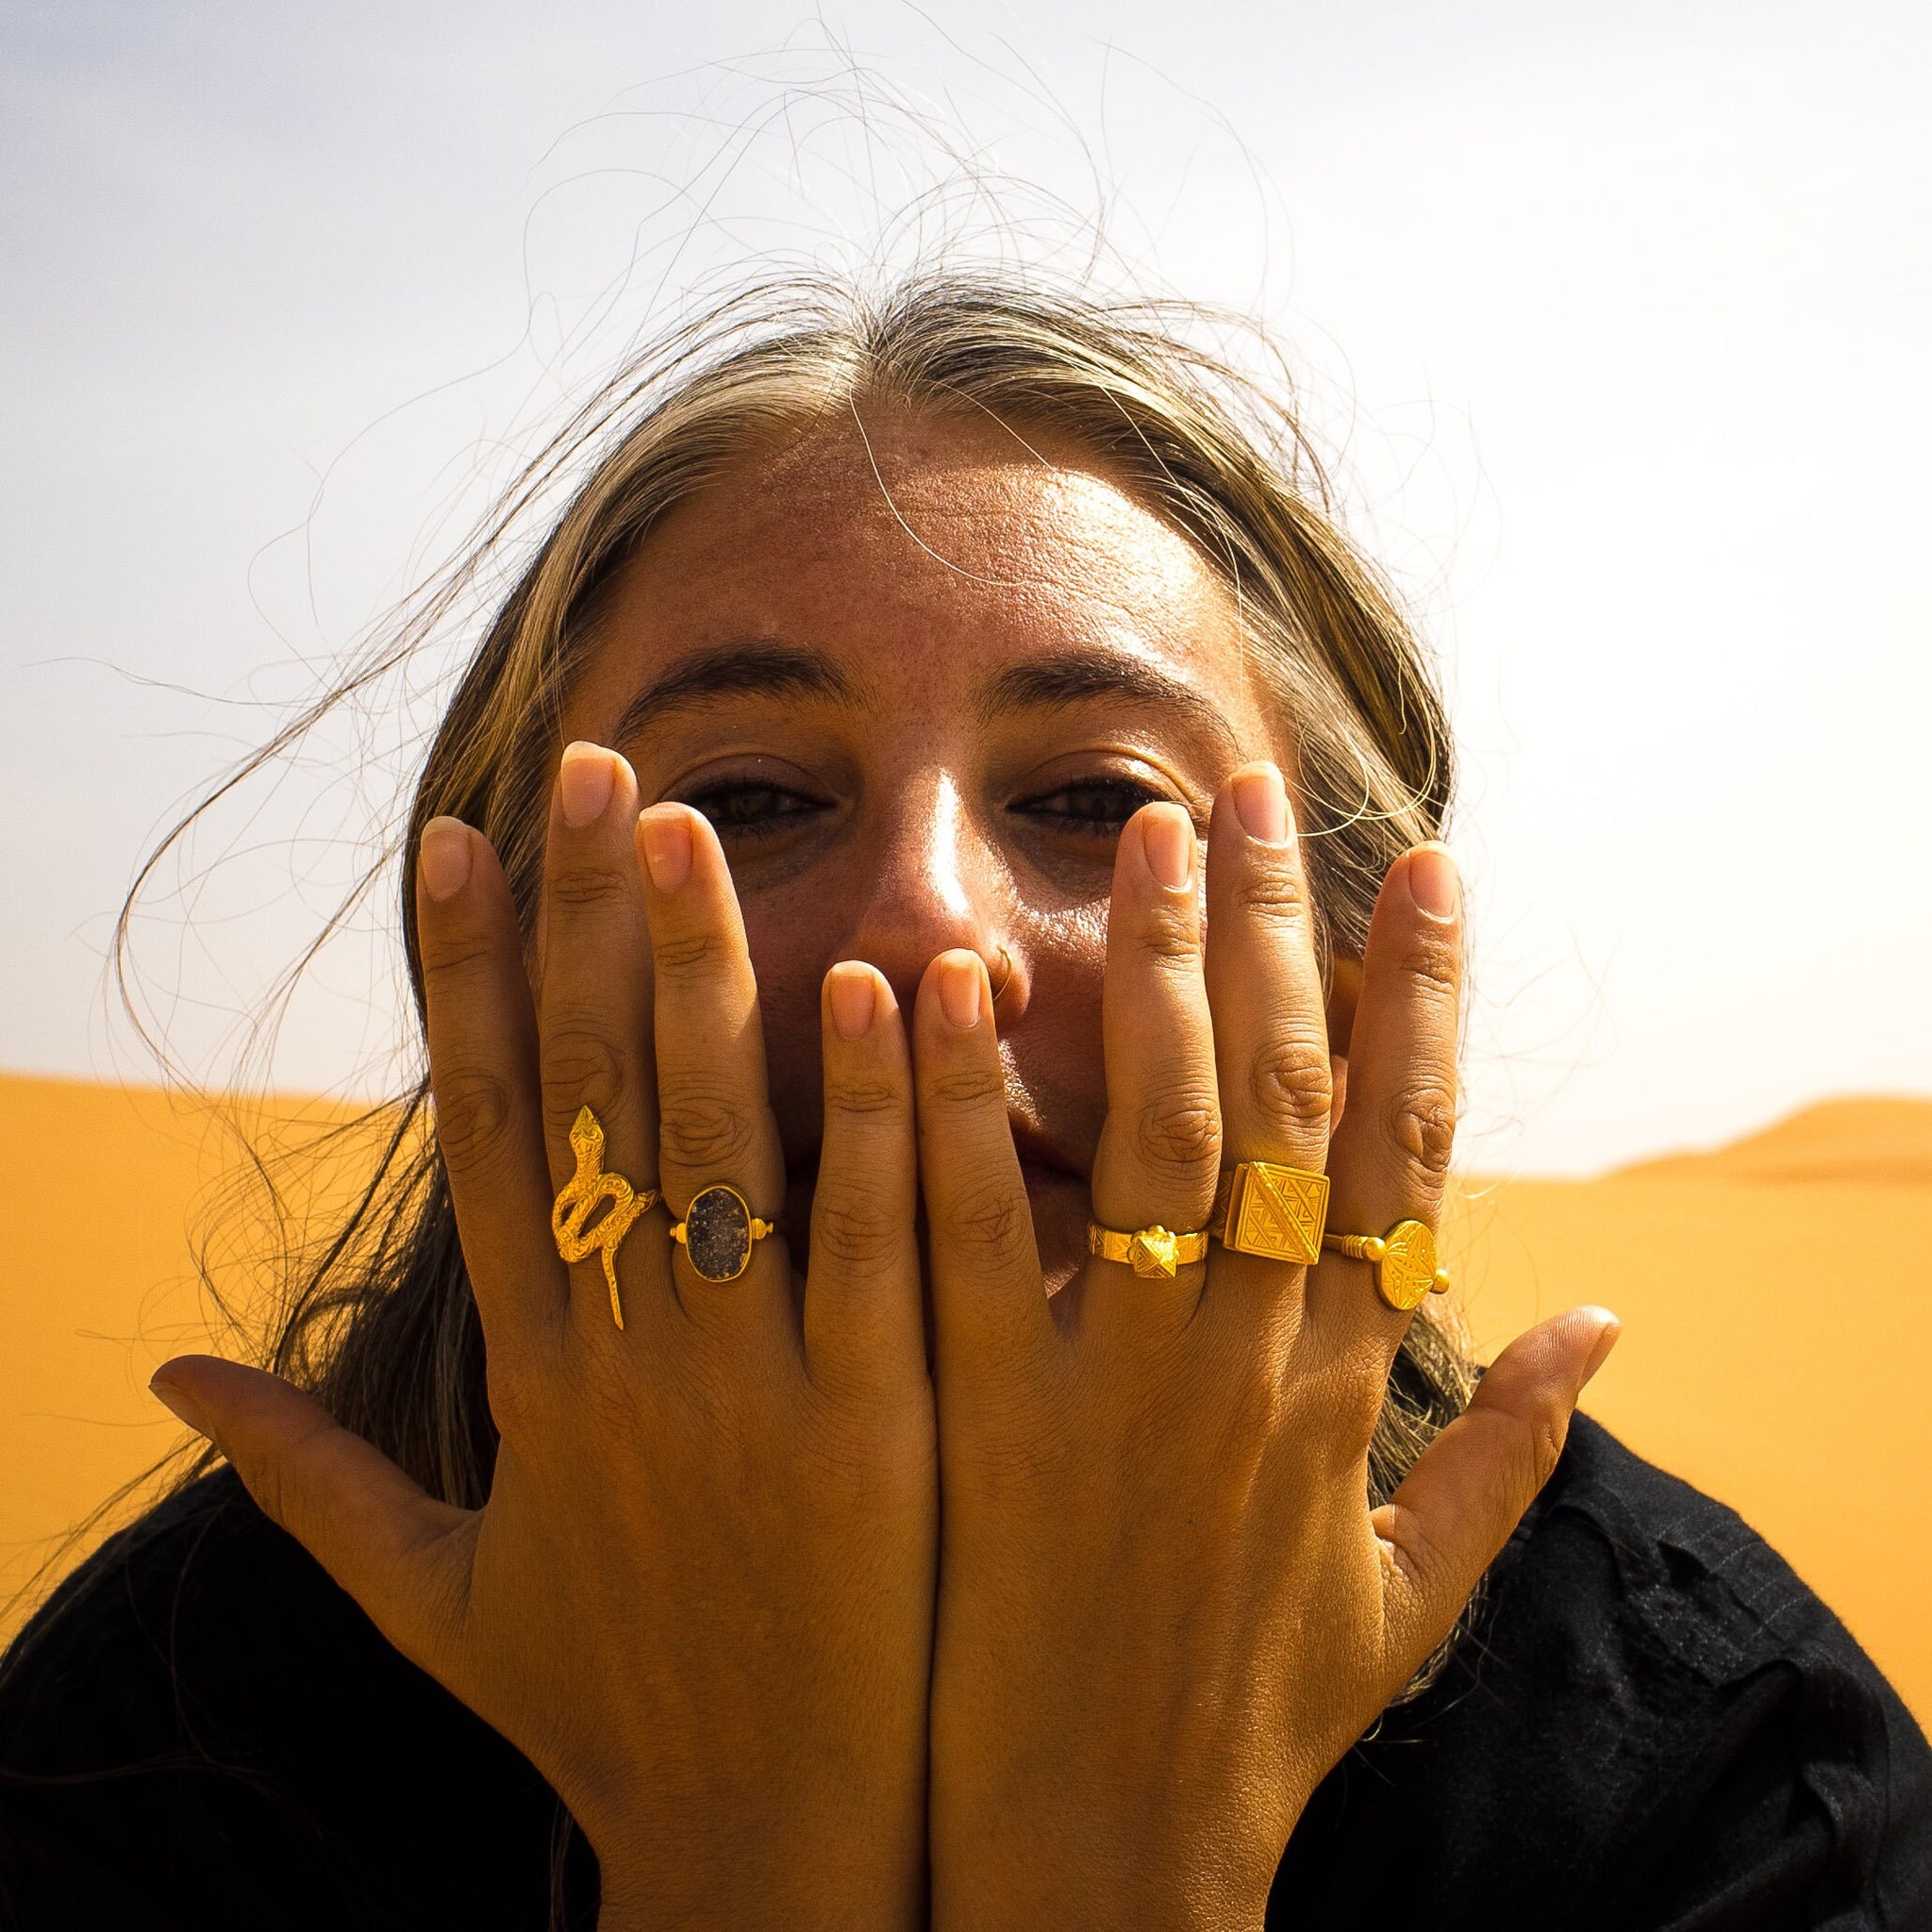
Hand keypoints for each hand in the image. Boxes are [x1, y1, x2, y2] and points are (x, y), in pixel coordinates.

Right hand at [151, 745, 937, 1930]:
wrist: (767, 1858)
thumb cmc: (614, 1714)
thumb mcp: (440, 1599)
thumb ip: (309, 1483)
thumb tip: (169, 1381)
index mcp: (529, 1383)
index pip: (484, 1134)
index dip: (468, 981)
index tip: (457, 844)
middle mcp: (623, 1361)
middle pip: (592, 1101)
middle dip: (582, 924)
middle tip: (586, 765)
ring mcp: (752, 1389)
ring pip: (718, 1145)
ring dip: (705, 974)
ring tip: (693, 827)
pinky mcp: (883, 1425)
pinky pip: (877, 1241)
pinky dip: (881, 1111)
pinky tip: (886, 985)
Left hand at [912, 761, 1617, 1931]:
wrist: (1104, 1867)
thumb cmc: (1255, 1726)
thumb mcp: (1410, 1593)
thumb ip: (1505, 1452)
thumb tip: (1607, 1325)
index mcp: (1342, 1382)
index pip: (1405, 1146)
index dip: (1423, 1001)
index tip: (1425, 871)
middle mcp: (1246, 1355)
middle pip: (1283, 1100)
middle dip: (1278, 932)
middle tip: (1256, 785)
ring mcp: (1116, 1379)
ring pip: (1150, 1134)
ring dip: (1152, 974)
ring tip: (1141, 834)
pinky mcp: (980, 1414)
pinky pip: (963, 1233)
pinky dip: (945, 1105)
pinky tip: (924, 984)